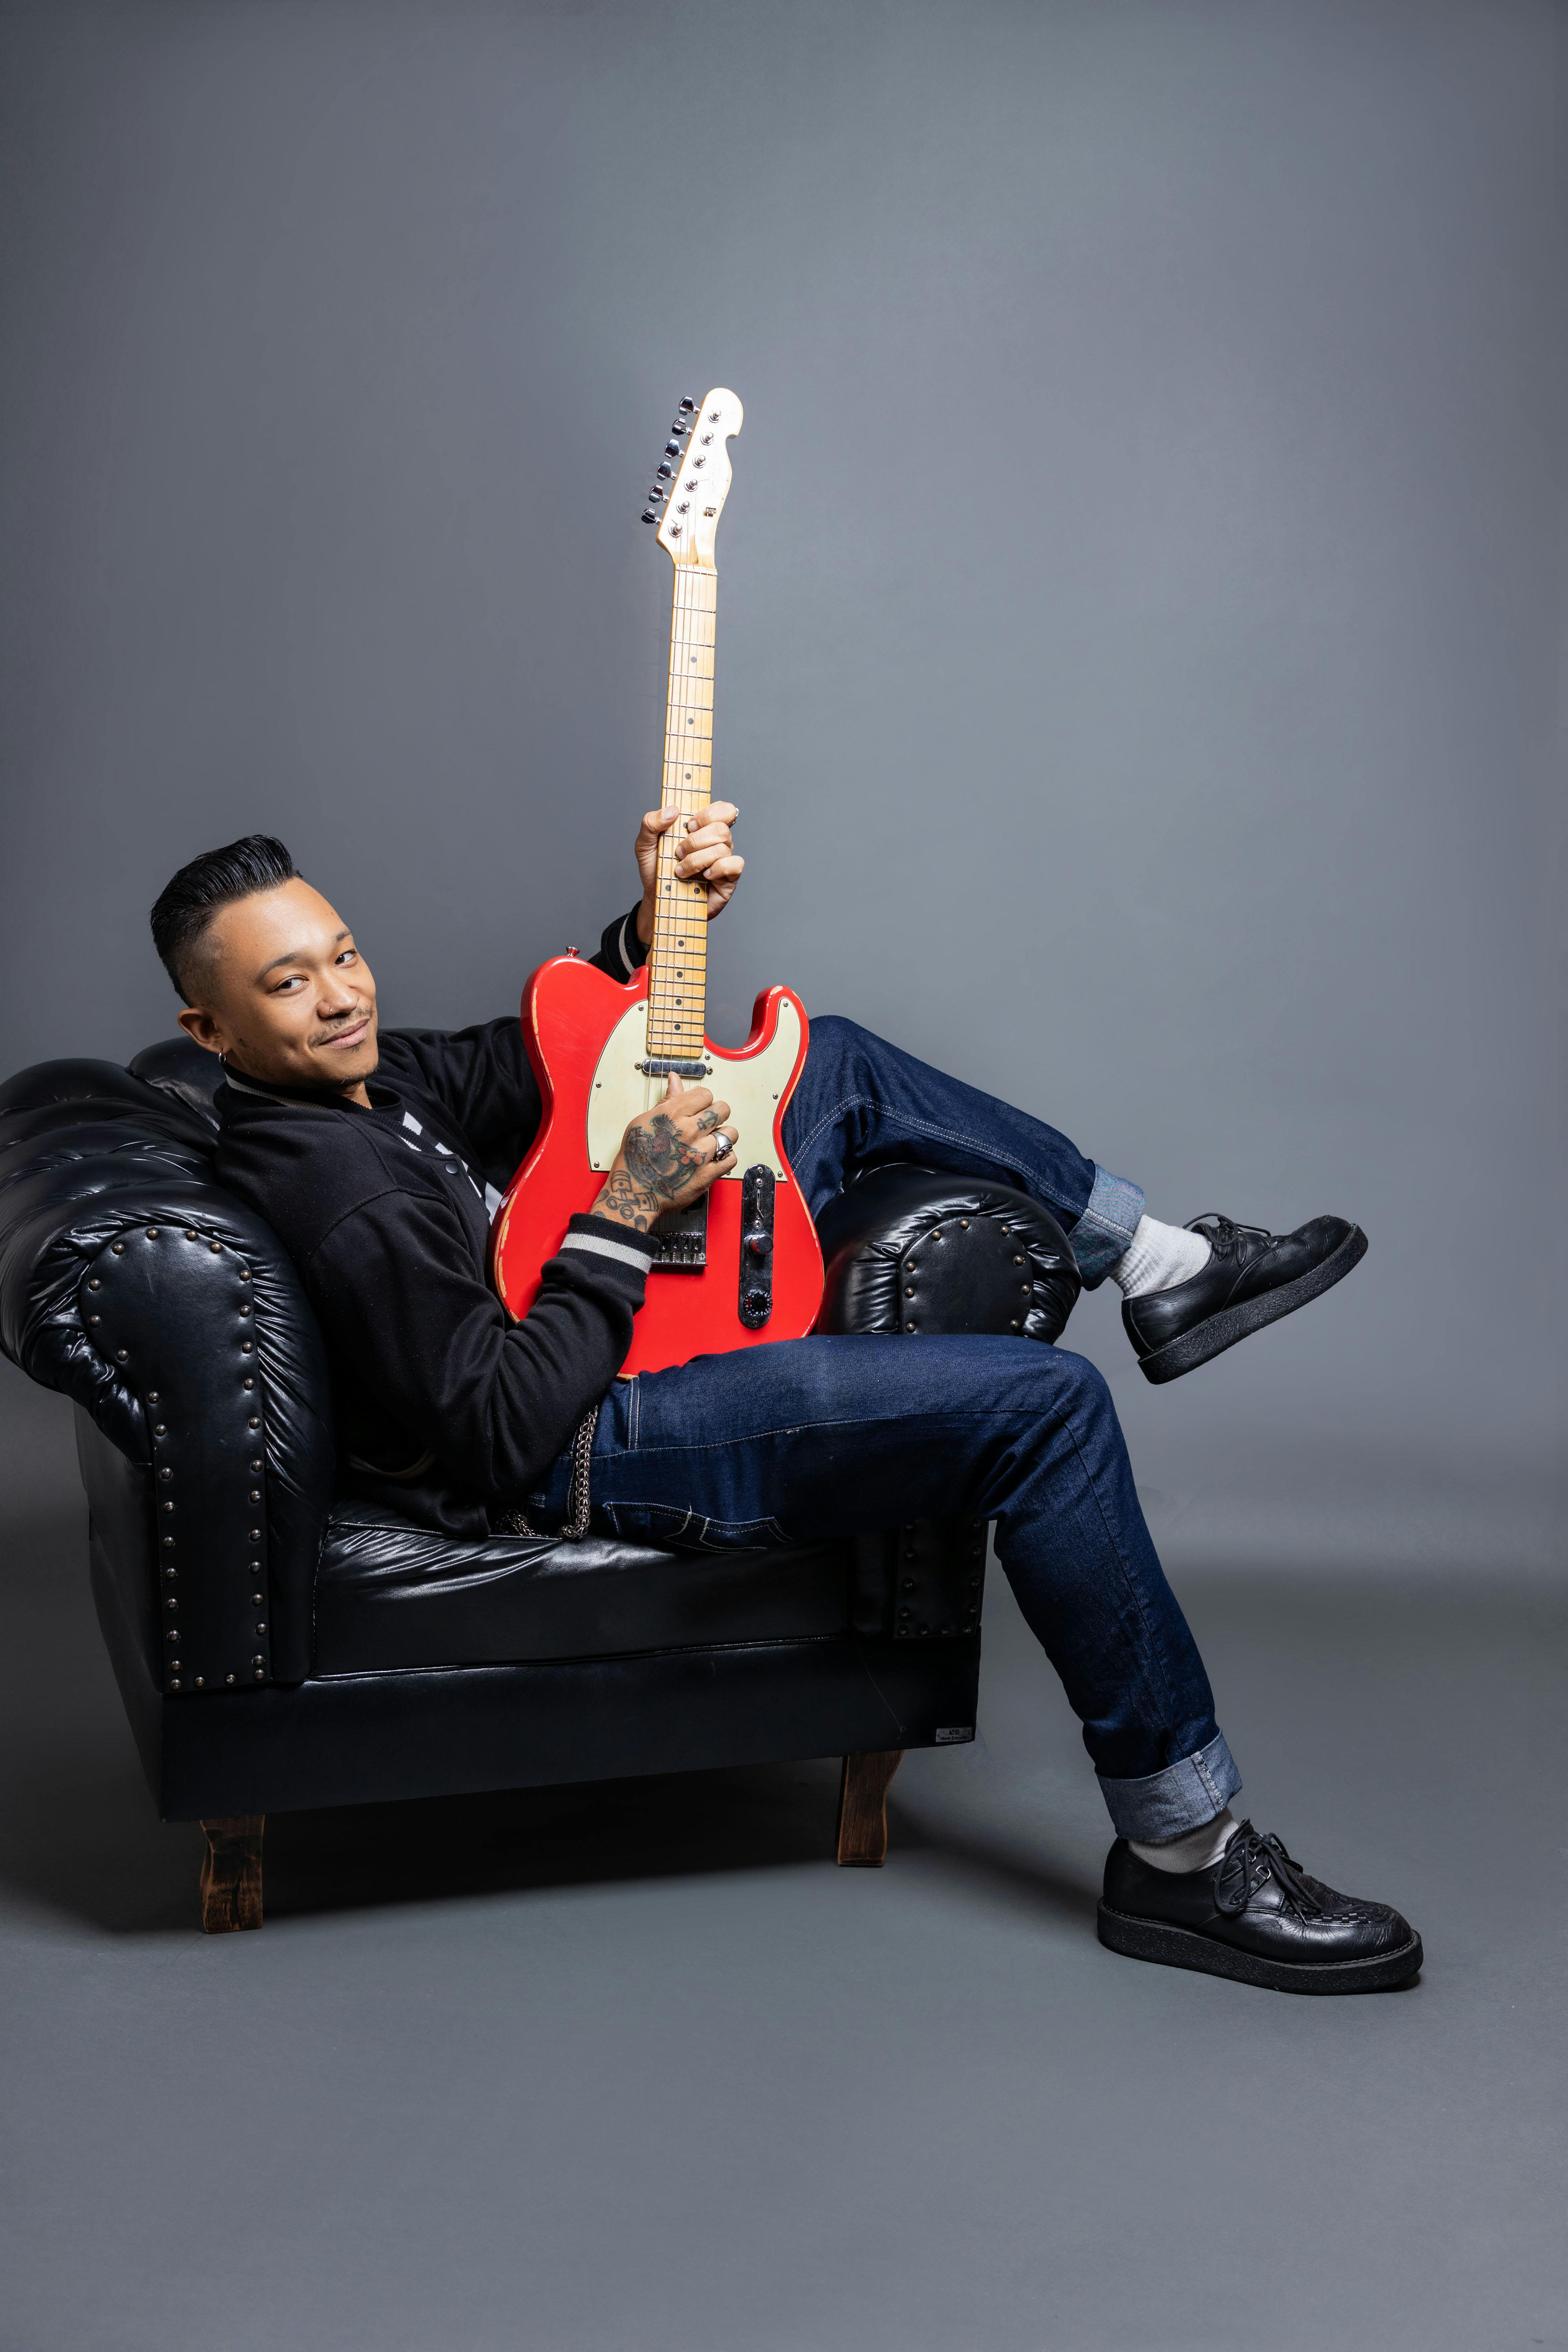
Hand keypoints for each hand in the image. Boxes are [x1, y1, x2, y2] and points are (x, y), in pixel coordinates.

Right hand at [592, 1081, 738, 1231]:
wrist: (633, 1192)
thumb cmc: (635, 1158)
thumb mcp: (643, 1122)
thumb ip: (666, 1101)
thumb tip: (676, 1079)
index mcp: (672, 1114)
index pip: (705, 1094)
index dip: (703, 1101)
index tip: (698, 1109)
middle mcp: (689, 1131)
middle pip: (722, 1109)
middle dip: (716, 1115)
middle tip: (707, 1125)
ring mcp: (700, 1153)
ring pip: (730, 1133)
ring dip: (723, 1137)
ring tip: (710, 1143)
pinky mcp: (707, 1174)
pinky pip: (731, 1158)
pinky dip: (724, 1158)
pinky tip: (713, 1159)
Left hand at [633, 801, 741, 944]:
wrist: (657, 900)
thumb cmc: (655, 871)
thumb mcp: (644, 844)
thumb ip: (651, 822)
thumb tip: (672, 810)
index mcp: (702, 828)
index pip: (722, 809)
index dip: (709, 813)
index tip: (689, 825)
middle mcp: (717, 842)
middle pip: (721, 828)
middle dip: (695, 841)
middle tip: (678, 853)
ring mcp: (724, 860)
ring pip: (722, 848)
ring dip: (697, 859)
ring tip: (681, 870)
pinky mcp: (729, 878)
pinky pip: (734, 864)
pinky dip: (717, 868)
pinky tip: (704, 876)